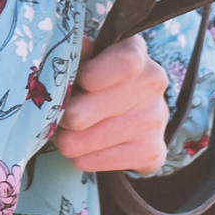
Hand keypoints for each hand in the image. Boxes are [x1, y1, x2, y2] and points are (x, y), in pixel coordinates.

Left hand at [53, 34, 169, 173]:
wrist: (134, 107)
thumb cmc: (99, 76)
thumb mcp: (85, 57)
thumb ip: (72, 54)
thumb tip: (65, 52)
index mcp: (135, 52)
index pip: (124, 65)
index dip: (89, 76)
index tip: (77, 82)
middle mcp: (153, 84)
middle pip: (82, 115)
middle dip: (61, 115)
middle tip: (58, 113)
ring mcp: (156, 121)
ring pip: (79, 142)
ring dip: (67, 138)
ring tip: (71, 129)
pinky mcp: (152, 153)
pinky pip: (91, 163)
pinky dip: (81, 156)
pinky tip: (89, 145)